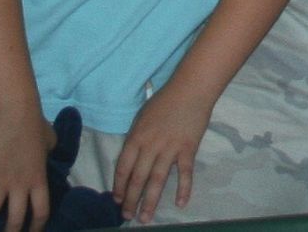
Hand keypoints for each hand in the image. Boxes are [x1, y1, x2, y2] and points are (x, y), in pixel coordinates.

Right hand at [0, 106, 56, 230]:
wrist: (15, 112)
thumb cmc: (35, 124)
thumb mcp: (49, 142)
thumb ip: (47, 153)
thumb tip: (46, 154)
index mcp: (38, 180)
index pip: (41, 212)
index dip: (37, 226)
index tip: (33, 231)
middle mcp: (19, 186)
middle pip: (15, 221)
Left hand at [113, 84, 213, 223]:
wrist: (190, 90)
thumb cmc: (164, 101)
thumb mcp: (142, 117)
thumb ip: (137, 139)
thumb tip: (132, 160)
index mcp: (136, 137)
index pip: (123, 167)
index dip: (119, 186)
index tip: (117, 200)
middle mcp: (150, 146)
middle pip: (138, 178)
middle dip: (131, 200)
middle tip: (128, 217)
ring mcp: (169, 149)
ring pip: (157, 180)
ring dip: (150, 201)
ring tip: (145, 218)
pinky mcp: (188, 149)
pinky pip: (185, 173)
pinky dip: (184, 189)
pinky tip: (180, 204)